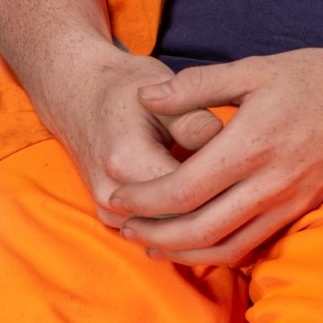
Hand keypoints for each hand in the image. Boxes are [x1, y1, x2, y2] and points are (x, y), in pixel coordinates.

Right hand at [31, 34, 224, 219]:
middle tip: (243, 185)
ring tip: (226, 194)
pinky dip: (179, 223)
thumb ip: (194, 119)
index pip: (191, 194)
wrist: (76, 95)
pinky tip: (202, 203)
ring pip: (169, 233)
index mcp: (127, 160)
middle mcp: (112, 194)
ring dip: (198, 219)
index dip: (225, 184)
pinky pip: (154, 232)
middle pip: (182, 221)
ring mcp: (107, 210)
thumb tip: (224, 142)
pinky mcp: (108, 218)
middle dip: (216, 206)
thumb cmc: (124, 89)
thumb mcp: (162, 90)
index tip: (245, 169)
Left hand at [112, 45, 322, 265]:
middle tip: (124, 229)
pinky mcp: (302, 212)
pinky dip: (218, 254)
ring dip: (182, 253)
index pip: (184, 190)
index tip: (117, 199)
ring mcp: (290, 203)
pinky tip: (197, 246)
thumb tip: (147, 98)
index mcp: (254, 144)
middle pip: (198, 230)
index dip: (144, 201)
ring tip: (151, 245)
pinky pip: (253, 246)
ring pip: (225, 248)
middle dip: (154, 236)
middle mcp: (272, 183)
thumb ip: (198, 85)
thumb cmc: (322, 78)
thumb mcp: (257, 68)